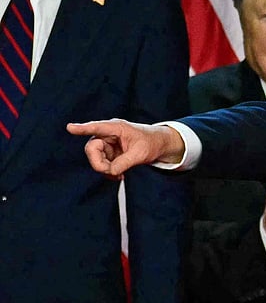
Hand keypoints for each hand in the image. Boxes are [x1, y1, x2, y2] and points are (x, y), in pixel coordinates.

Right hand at [67, 120, 185, 176]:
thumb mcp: (141, 153)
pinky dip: (108, 172)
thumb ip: (125, 162)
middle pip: (91, 149)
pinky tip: (119, 175)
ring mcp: (106, 144)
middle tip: (111, 172)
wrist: (158, 145)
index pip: (96, 127)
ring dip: (105, 169)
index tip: (70, 128)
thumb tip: (110, 171)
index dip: (82, 128)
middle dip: (99, 163)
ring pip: (95, 159)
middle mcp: (107, 134)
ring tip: (120, 174)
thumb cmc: (151, 142)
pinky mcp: (107, 154)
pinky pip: (101, 164)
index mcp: (116, 127)